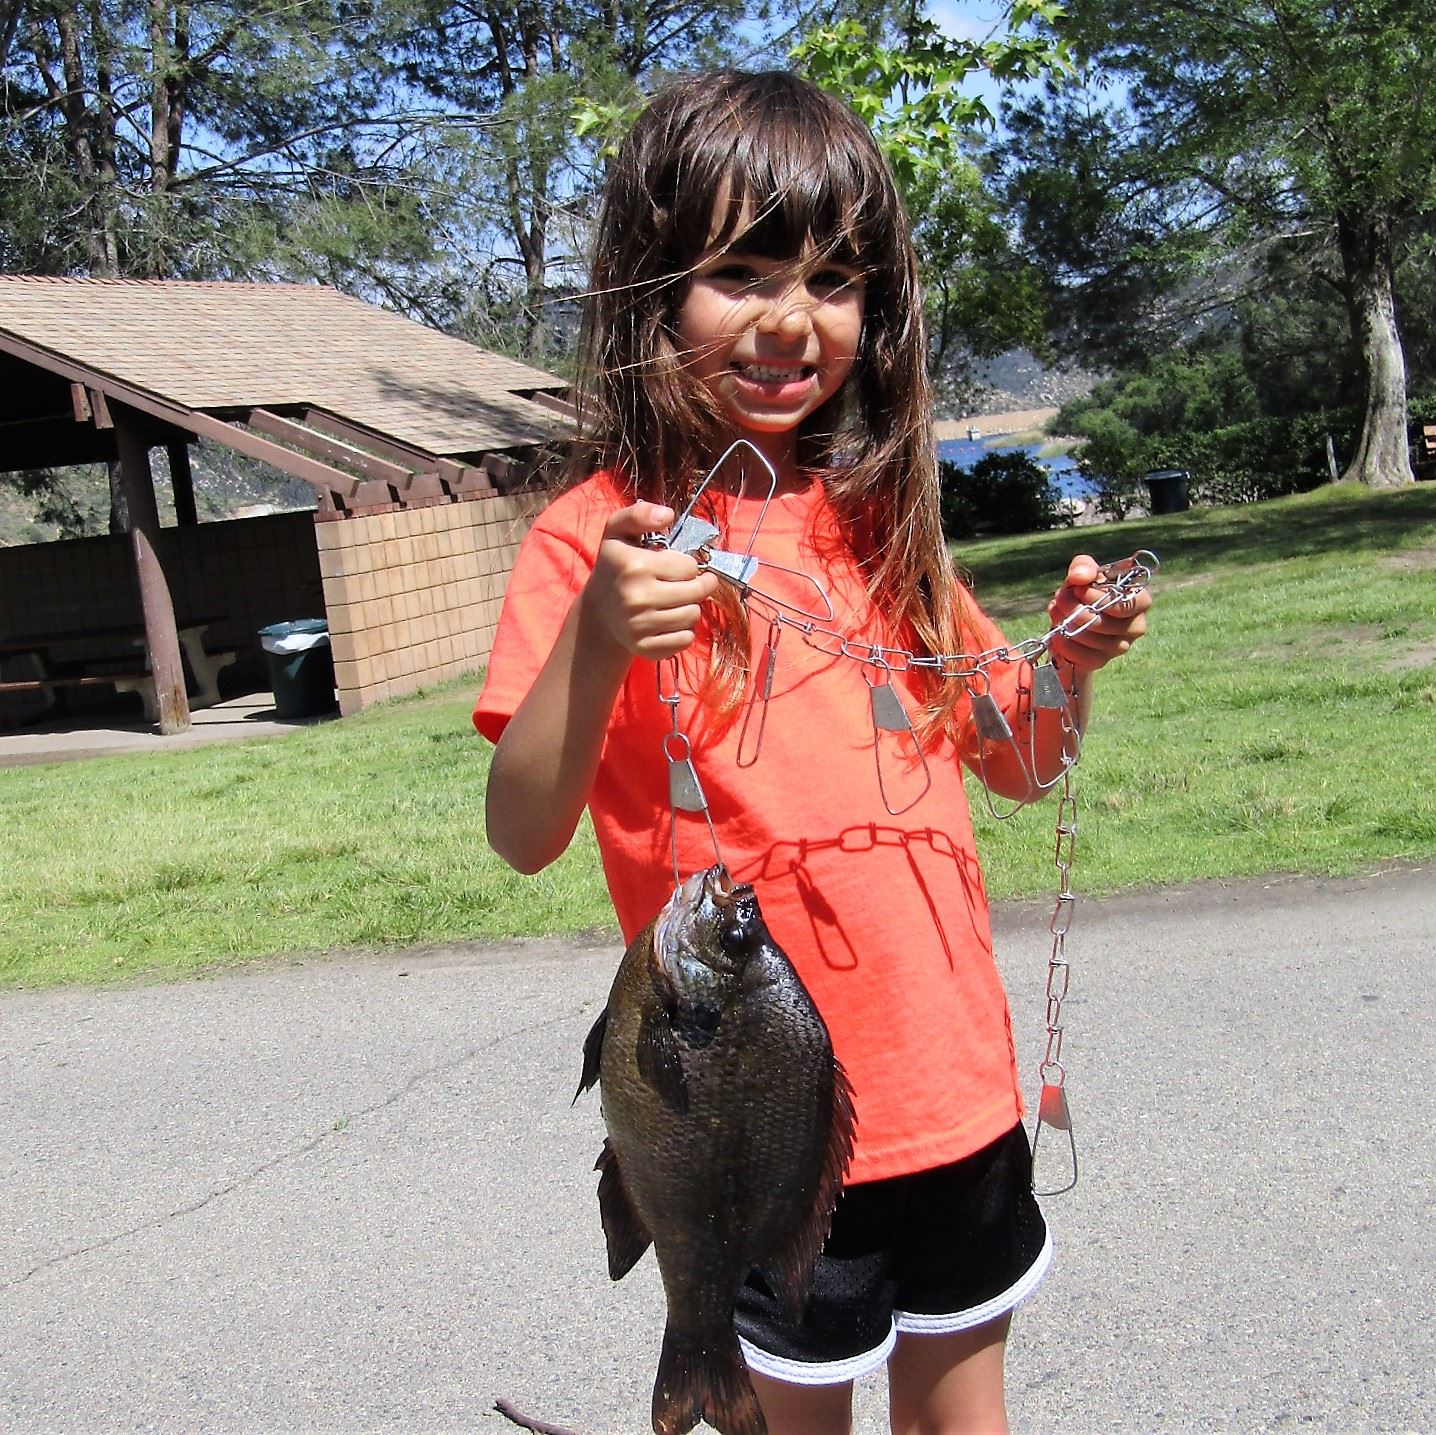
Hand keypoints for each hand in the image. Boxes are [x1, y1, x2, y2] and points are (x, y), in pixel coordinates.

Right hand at [580, 502, 719, 659]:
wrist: (598, 611)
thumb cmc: (616, 566)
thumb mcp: (619, 531)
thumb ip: (640, 514)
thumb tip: (667, 514)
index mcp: (635, 566)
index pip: (690, 566)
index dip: (686, 565)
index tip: (674, 566)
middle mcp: (637, 598)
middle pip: (696, 593)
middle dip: (695, 586)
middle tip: (685, 584)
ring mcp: (640, 627)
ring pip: (692, 616)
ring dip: (689, 607)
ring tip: (674, 601)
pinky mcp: (645, 648)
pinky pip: (685, 640)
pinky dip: (683, 631)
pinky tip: (668, 621)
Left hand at [1046, 554, 1150, 672]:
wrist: (1071, 620)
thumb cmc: (1083, 593)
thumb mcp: (1083, 573)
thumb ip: (1083, 566)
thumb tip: (1080, 576)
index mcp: (1140, 600)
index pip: (1129, 604)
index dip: (1098, 597)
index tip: (1076, 589)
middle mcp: (1136, 626)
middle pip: (1106, 623)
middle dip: (1075, 609)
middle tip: (1059, 599)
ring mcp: (1120, 646)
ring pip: (1093, 640)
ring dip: (1067, 624)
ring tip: (1056, 611)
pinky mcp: (1102, 661)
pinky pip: (1083, 657)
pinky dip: (1065, 644)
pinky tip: (1058, 632)